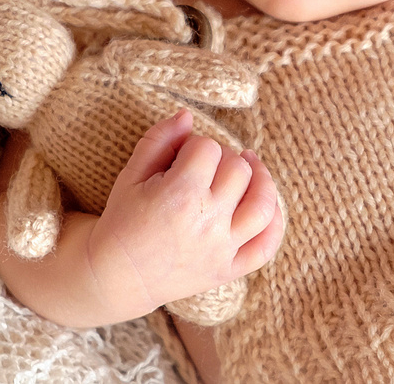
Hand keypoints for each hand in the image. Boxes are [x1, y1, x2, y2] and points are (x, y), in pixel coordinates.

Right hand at [85, 110, 283, 318]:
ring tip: (249, 167)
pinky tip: (265, 203)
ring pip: (262, 203)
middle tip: (202, 167)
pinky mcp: (230, 269)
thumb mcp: (131, 175)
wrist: (118, 276)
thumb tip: (187, 115)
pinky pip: (267, 245)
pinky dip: (275, 222)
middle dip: (222, 159)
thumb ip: (159, 139)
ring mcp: (223, 249)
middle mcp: (208, 222)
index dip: (193, 146)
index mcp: (180, 196)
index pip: (208, 148)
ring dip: (261, 180)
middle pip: (238, 169)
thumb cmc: (122, 221)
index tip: (179, 158)